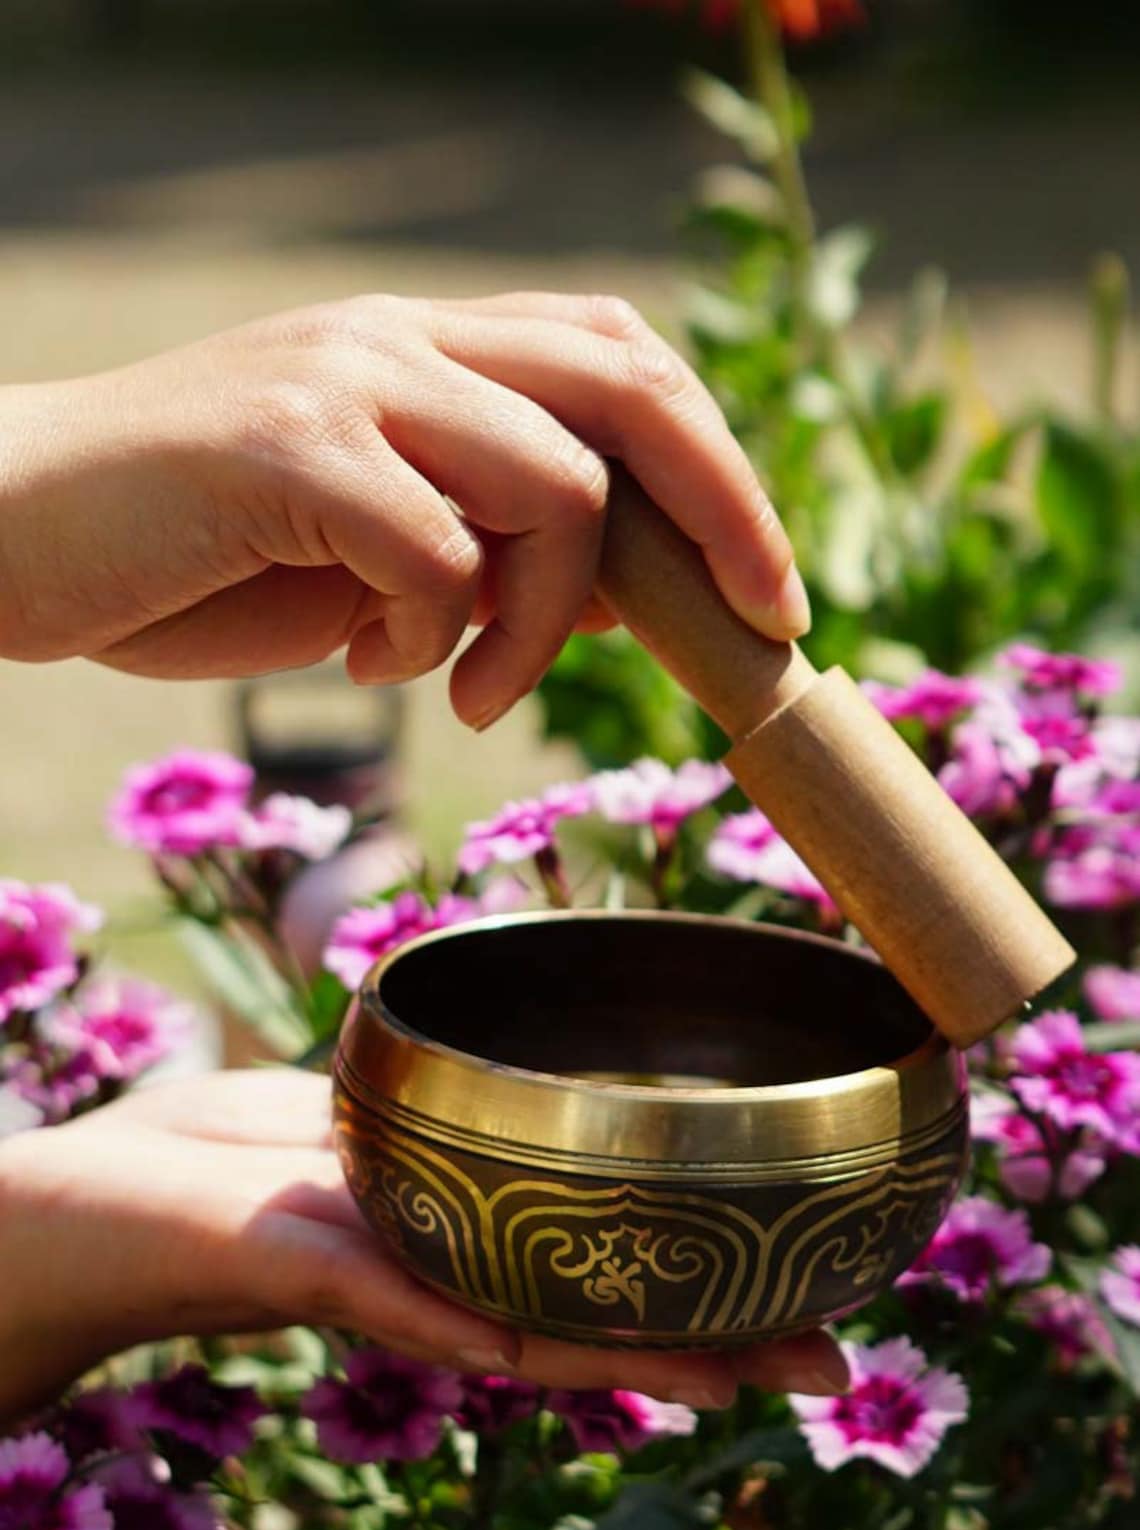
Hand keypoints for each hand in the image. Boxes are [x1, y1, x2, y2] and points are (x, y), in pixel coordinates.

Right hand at [0, 292, 806, 728]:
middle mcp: (402, 339)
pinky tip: (371, 667)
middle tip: (757, 625)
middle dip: (728, 512)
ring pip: (556, 482)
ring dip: (544, 619)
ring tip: (471, 688)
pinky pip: (437, 552)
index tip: (765, 593)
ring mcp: (346, 379)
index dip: (720, 469)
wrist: (12, 530)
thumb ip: (489, 549)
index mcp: (431, 352)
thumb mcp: (374, 555)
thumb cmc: (193, 553)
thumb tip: (625, 593)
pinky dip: (434, 637)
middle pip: (632, 386)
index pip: (623, 362)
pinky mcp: (288, 445)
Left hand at [0, 1068, 846, 1428]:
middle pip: (595, 1309)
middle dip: (716, 1332)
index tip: (793, 1284)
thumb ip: (418, 1109)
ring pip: (553, 1331)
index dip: (692, 1278)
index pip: (591, 1260)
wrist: (69, 1212)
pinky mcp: (332, 1279)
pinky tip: (645, 1362)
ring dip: (668, 1353)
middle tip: (836, 1353)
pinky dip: (550, 1335)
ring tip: (780, 1370)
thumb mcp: (333, 1111)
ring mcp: (397, 1290)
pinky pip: (453, 1315)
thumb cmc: (192, 1155)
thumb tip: (507, 1071)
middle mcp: (444, 1278)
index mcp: (454, 1230)